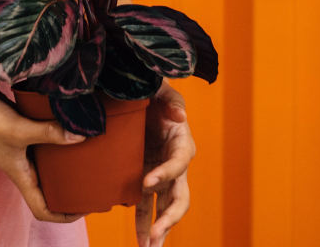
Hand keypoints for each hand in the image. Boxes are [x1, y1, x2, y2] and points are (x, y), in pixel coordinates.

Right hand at [0, 79, 87, 223]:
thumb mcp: (19, 129)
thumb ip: (49, 133)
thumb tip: (81, 137)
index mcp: (20, 176)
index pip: (43, 210)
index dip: (64, 216)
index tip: (85, 208)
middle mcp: (21, 166)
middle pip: (48, 190)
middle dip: (70, 190)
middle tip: (92, 180)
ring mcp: (19, 148)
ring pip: (46, 165)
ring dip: (65, 163)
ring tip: (86, 153)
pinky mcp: (18, 130)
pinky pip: (42, 142)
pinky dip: (55, 139)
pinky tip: (67, 125)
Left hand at [135, 84, 194, 246]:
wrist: (137, 100)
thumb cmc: (152, 92)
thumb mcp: (160, 88)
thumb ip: (170, 99)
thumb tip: (179, 117)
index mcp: (182, 142)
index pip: (178, 162)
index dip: (165, 173)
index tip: (146, 182)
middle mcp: (176, 163)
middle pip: (180, 195)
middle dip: (169, 217)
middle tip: (155, 233)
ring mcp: (161, 175)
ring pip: (165, 207)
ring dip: (158, 229)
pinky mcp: (146, 180)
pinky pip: (146, 205)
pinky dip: (143, 224)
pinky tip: (140, 242)